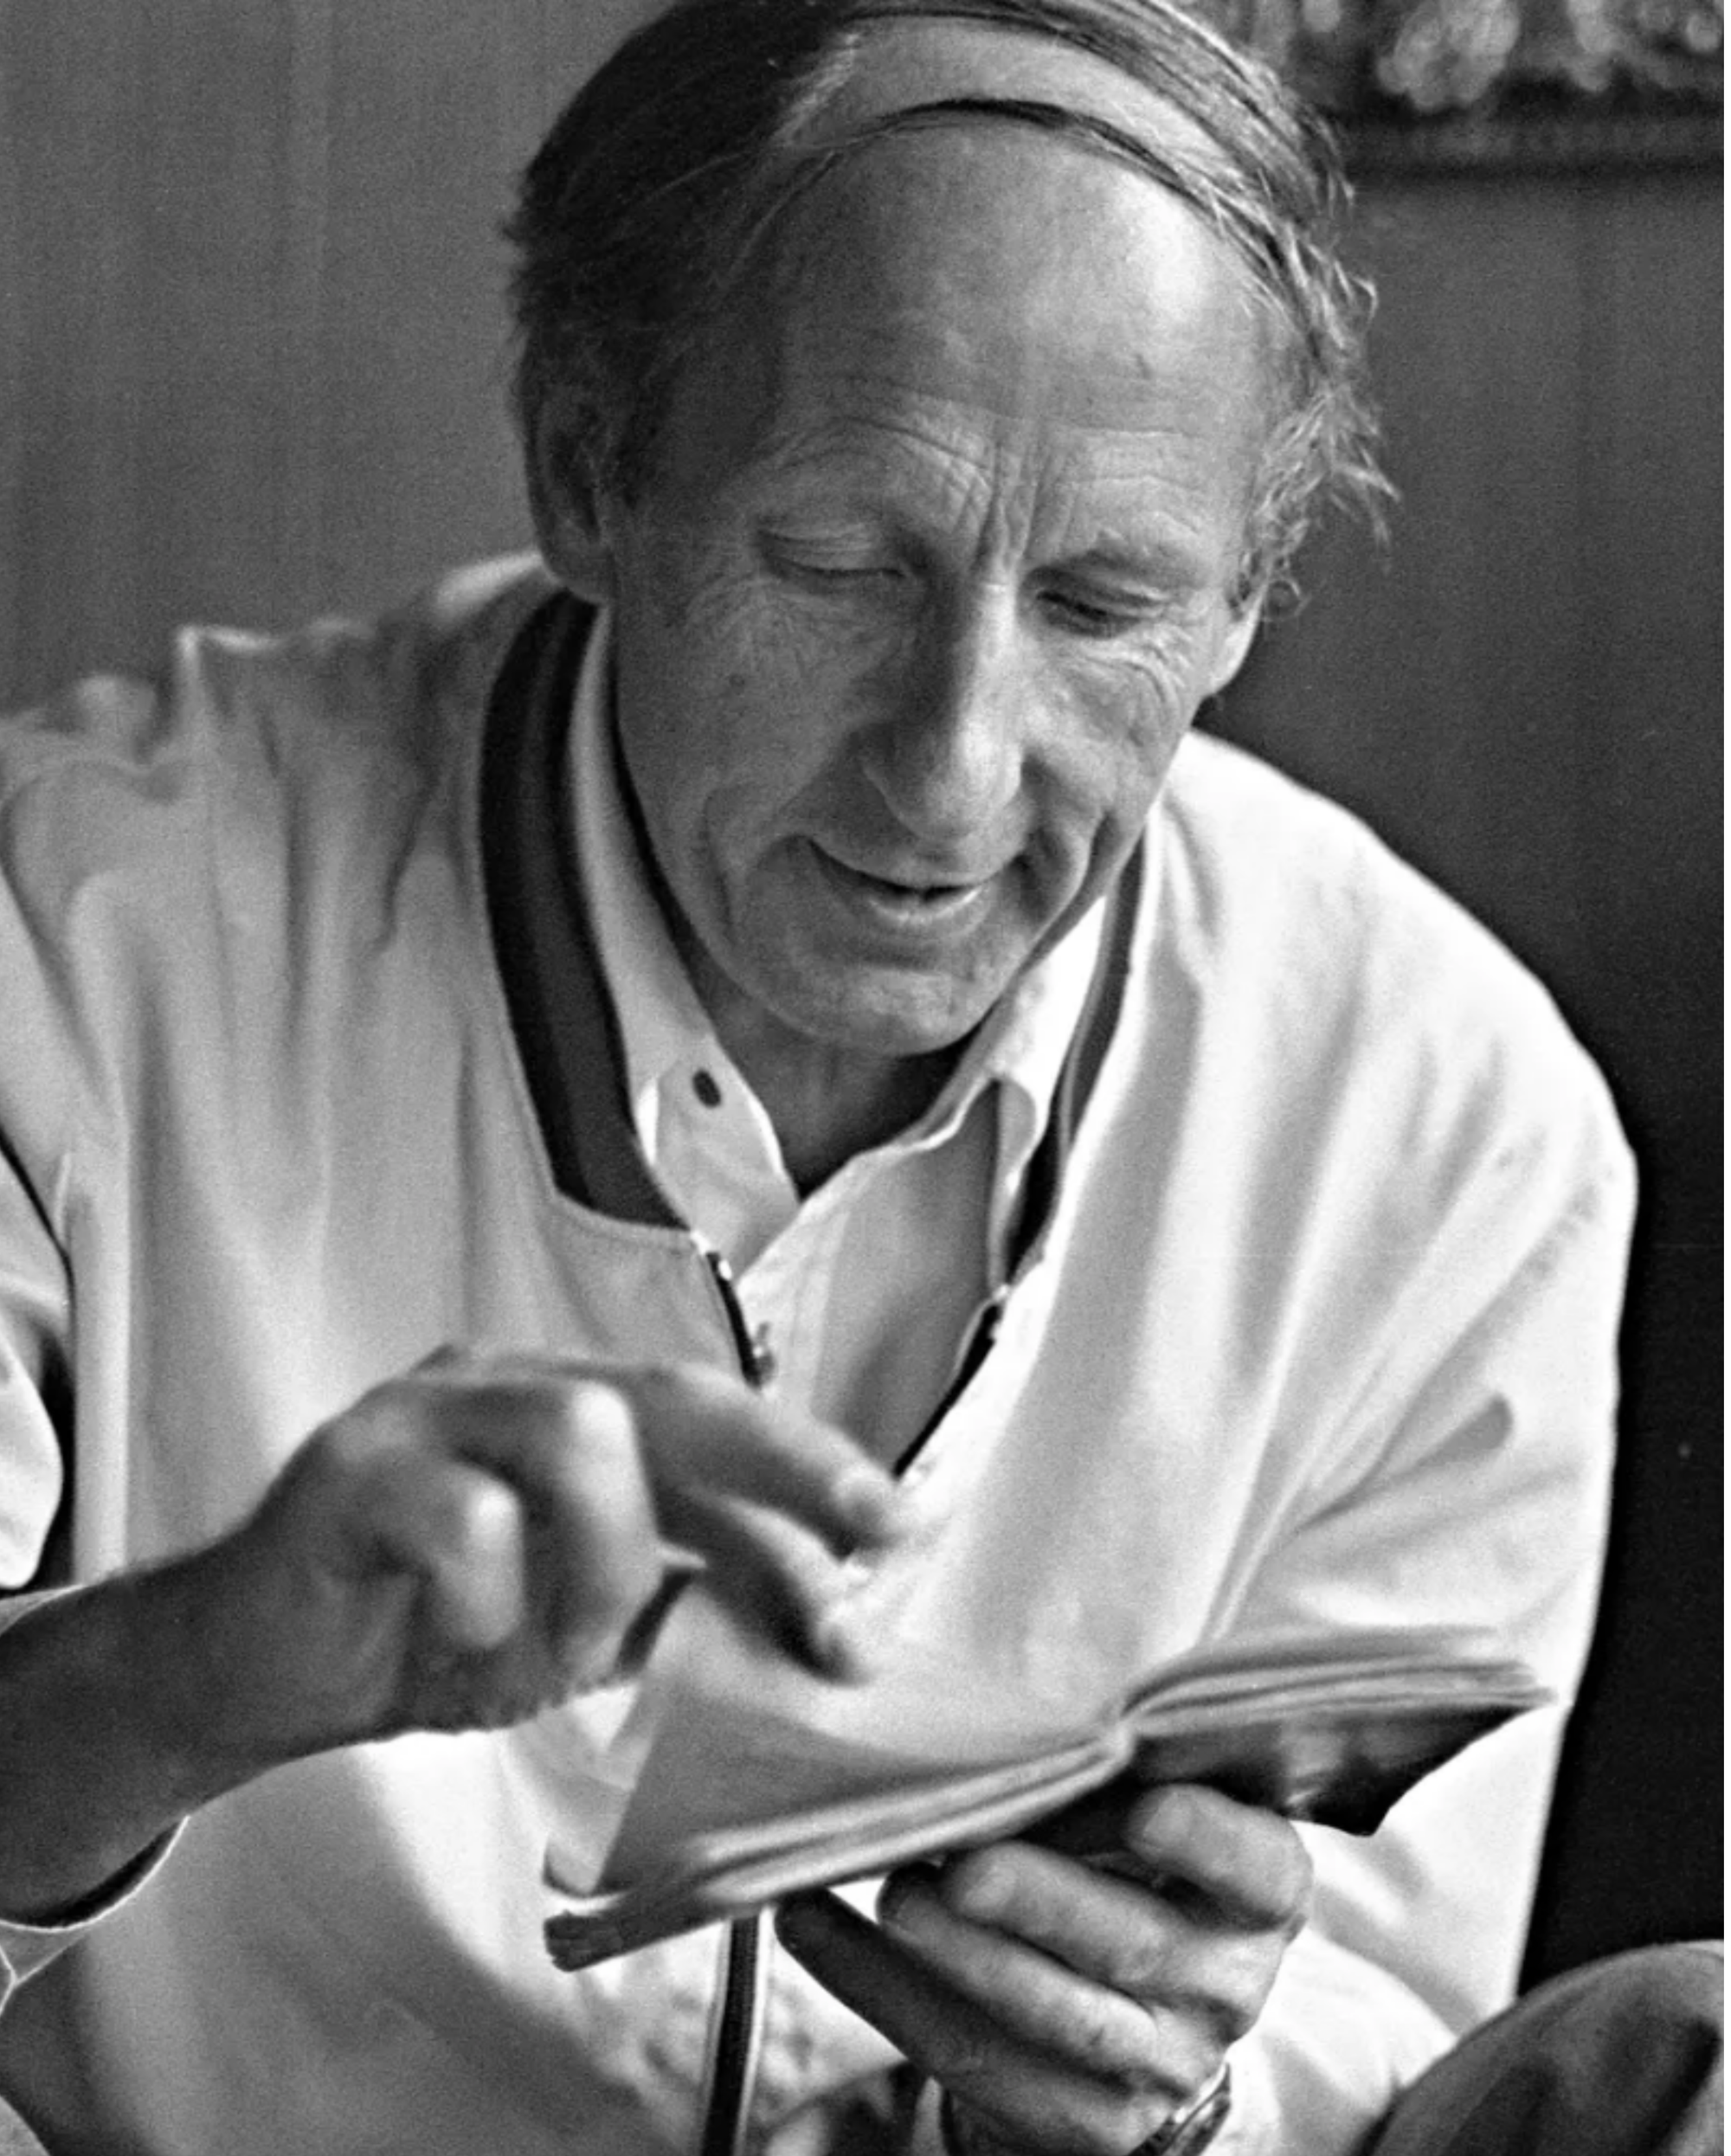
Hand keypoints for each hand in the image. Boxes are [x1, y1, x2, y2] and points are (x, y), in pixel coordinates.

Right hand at [189, 1347, 908, 1769]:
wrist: (251, 1669)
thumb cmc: (425, 1631)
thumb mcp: (578, 1627)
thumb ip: (680, 1602)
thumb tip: (820, 1621)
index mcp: (569, 1407)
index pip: (713, 1419)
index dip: (809, 1466)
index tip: (897, 1525)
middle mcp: (506, 1387)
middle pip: (669, 1393)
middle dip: (781, 1467)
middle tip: (857, 1553)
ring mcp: (424, 1414)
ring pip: (578, 1435)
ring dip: (602, 1568)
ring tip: (560, 1655)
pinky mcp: (347, 1469)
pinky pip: (460, 1519)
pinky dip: (490, 1606)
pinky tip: (458, 1648)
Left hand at [774, 1784, 1311, 2153]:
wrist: (1140, 2019)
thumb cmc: (1126, 1864)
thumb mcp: (1149, 1810)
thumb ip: (1110, 1770)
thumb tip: (1012, 1721)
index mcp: (1257, 1893)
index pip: (1254, 1867)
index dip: (1206, 1841)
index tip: (1145, 1809)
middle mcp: (1221, 1985)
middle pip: (1133, 1946)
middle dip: (1043, 1901)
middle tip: (966, 1864)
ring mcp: (1153, 2062)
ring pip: (1050, 2015)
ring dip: (957, 1955)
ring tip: (889, 1892)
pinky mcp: (1078, 2120)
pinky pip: (970, 2059)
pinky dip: (882, 1989)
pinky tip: (815, 1926)